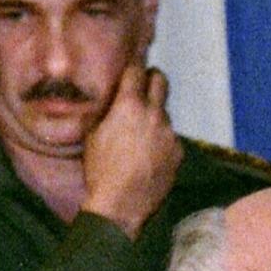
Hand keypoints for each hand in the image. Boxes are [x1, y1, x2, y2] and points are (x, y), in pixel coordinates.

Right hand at [81, 61, 181, 233]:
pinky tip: (149, 156)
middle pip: (161, 81)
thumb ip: (106, 110)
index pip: (137, 70)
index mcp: (129, 105)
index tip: (132, 66)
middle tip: (143, 88)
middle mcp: (154, 114)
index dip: (134, 66)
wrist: (120, 205)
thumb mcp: (92, 135)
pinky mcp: (178, 151)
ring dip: (154, 117)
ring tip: (140, 137)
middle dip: (152, 79)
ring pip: (164, 113)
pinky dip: (162, 141)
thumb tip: (111, 97)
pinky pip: (171, 137)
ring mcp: (170, 133)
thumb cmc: (100, 170)